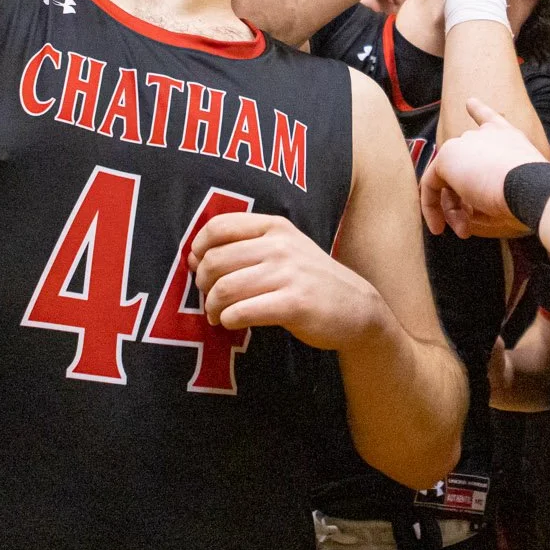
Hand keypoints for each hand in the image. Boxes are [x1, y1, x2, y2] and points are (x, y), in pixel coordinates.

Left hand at [190, 212, 386, 351]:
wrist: (356, 307)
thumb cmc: (311, 278)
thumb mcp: (285, 248)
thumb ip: (245, 247)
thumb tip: (193, 257)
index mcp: (275, 226)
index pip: (219, 226)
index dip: (199, 247)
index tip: (197, 266)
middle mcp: (280, 246)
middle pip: (216, 260)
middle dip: (203, 284)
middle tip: (208, 298)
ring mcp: (289, 274)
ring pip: (225, 288)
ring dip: (212, 306)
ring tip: (217, 315)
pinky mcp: (294, 304)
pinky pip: (242, 312)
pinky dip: (228, 320)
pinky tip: (232, 323)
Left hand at [420, 101, 549, 238]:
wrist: (531, 187)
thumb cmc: (533, 197)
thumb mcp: (518, 192)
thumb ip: (495, 192)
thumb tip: (470, 211)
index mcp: (509, 138)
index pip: (490, 119)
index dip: (479, 111)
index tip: (470, 102)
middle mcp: (486, 135)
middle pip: (463, 162)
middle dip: (463, 198)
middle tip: (469, 225)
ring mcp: (465, 144)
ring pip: (448, 179)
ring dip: (453, 209)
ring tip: (464, 230)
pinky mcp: (447, 158)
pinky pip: (430, 186)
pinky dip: (432, 209)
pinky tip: (438, 227)